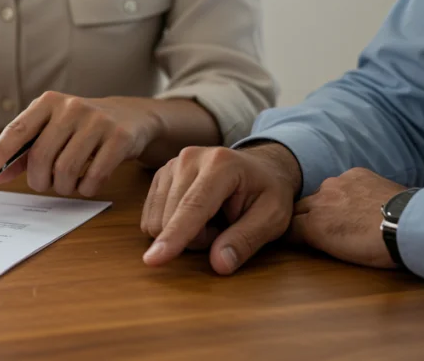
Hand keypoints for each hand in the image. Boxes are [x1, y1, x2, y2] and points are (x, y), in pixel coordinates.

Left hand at [0, 93, 165, 197]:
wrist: (131, 117)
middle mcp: (72, 107)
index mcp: (48, 103)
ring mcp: (97, 121)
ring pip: (66, 170)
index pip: (18, 128)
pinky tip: (87, 183)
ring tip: (67, 183)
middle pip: (41, 156)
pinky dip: (86, 189)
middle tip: (44, 184)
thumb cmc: (81, 128)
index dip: (0, 151)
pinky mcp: (119, 138)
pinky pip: (94, 177)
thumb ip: (23, 153)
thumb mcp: (52, 131)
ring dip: (63, 187)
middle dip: (39, 180)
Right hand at [141, 143, 301, 274]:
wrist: (260, 167)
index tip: (153, 260)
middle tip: (224, 229)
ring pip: (157, 220)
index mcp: (221, 165)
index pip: (193, 207)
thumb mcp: (273, 218)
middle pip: (172, 218)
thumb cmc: (269, 192)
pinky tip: (194, 216)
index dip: (174, 236)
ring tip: (211, 221)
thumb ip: (246, 240)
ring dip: (183, 234)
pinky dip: (171, 226)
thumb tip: (219, 265)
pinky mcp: (160, 175)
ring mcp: (171, 164)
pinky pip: (150, 216)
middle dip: (196, 239)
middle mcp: (189, 158)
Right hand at [289, 168, 403, 268]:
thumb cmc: (380, 248)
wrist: (412, 225)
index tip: (296, 239)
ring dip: (328, 202)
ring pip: (322, 192)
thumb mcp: (340, 253)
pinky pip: (343, 181)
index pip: (288, 226)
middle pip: (300, 207)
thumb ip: (317, 239)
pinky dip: (348, 190)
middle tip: (320, 227)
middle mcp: (319, 199)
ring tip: (347, 213)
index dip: (292, 234)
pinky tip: (362, 200)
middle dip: (305, 216)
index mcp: (313, 224)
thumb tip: (305, 234)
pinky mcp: (355, 173)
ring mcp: (337, 183)